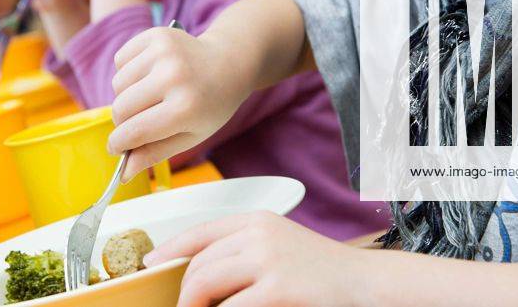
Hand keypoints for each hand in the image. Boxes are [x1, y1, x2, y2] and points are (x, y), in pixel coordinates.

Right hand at [108, 26, 251, 179]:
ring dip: (126, 94)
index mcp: (185, 108)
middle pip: (120, 108)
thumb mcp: (191, 136)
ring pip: (117, 84)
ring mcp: (164, 52)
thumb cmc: (211, 104)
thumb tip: (124, 173)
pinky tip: (150, 73)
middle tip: (139, 120)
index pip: (133, 132)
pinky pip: (120, 59)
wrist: (229, 61)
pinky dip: (128, 70)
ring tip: (151, 94)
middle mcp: (173, 76)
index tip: (115, 148)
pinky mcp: (156, 34)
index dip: (118, 144)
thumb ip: (155, 154)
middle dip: (123, 121)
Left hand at [146, 211, 365, 306]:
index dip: (169, 250)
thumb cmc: (322, 274)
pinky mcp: (278, 289)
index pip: (199, 232)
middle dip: (185, 296)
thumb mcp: (280, 249)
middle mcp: (259, 234)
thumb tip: (197, 277)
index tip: (149, 266)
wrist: (368, 286)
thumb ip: (242, 254)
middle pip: (198, 266)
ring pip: (204, 285)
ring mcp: (268, 260)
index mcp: (257, 221)